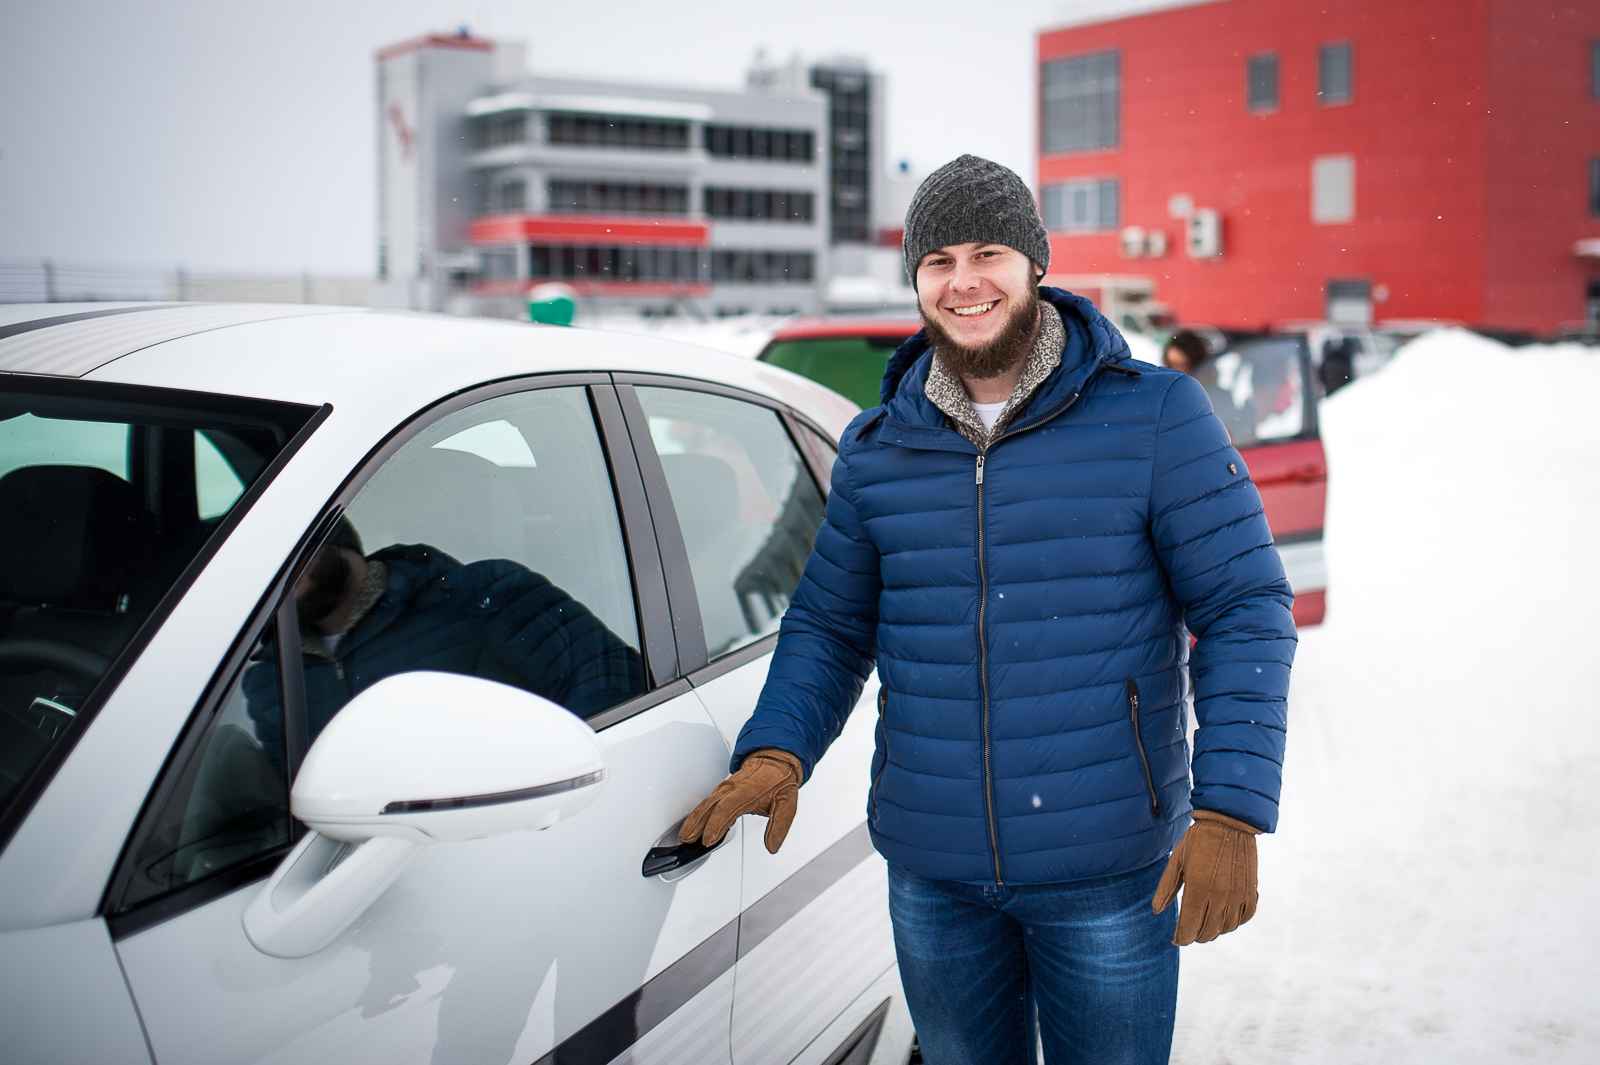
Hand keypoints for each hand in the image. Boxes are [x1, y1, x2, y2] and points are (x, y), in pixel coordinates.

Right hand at [679, 749, 803, 853]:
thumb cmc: (779, 781)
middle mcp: (732, 788)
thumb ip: (780, 826)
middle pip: (709, 805)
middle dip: (696, 823)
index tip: (708, 840)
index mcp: (747, 791)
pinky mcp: (722, 790)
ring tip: (685, 835)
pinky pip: (708, 801)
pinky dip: (698, 814)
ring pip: (705, 803)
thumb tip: (772, 847)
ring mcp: (725, 788)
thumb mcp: (788, 803)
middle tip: (687, 839)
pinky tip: (693, 826)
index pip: (727, 808)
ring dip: (694, 819)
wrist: (774, 761)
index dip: (715, 824)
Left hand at [1152, 809, 1260, 944]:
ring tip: (1206, 925)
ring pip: (1227, 927)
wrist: (1228, 823)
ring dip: (1215, 931)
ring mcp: (1237, 894)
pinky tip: (1226, 917)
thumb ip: (1166, 889)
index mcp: (1198, 889)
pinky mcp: (1250, 890)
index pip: (1190, 927)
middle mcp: (1220, 896)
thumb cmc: (1197, 841)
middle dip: (1196, 936)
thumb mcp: (1176, 862)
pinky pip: (1245, 916)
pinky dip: (1235, 922)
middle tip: (1190, 933)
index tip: (1176, 939)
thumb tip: (1156, 911)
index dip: (1182, 938)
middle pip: (1208, 931)